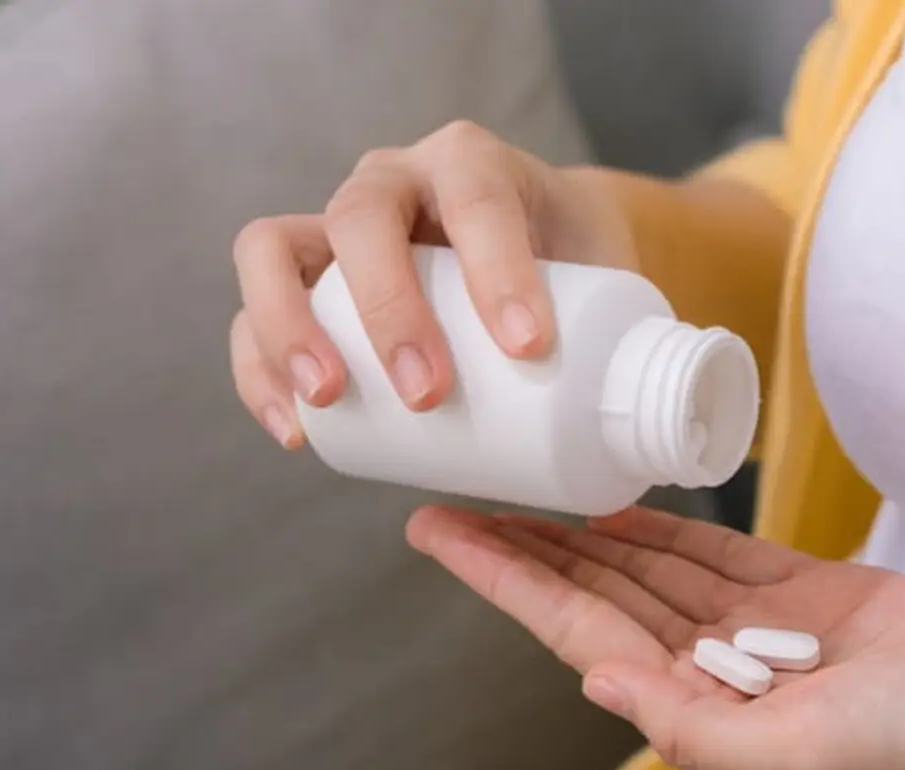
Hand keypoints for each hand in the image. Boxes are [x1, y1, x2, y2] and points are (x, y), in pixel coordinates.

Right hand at [230, 121, 635, 447]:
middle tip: (430, 392)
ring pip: (277, 250)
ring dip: (291, 327)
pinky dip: (259, 367)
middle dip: (390, 308)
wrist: (537, 256)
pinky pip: (252, 310)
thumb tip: (651, 469)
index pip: (479, 200)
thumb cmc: (574, 278)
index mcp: (476, 165)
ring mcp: (335, 224)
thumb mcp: (609, 292)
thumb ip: (637, 358)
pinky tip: (295, 430)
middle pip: (363, 218)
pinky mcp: (301, 277)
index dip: (498, 268)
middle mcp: (396, 179)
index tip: (529, 347)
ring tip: (329, 403)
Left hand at [406, 506, 904, 769]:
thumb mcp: (808, 761)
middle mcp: (732, 683)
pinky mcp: (829, 600)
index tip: (439, 535)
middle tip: (456, 488)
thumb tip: (596, 677)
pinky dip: (673, 530)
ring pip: (659, 574)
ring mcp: (779, 639)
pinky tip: (622, 504)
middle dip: (530, 550)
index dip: (511, 585)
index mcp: (715, 729)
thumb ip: (697, 728)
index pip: (587, 640)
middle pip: (606, 601)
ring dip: (588, 533)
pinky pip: (729, 557)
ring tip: (520, 482)